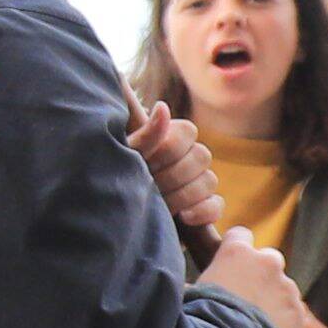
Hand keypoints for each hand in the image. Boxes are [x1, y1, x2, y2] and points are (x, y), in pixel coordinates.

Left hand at [118, 97, 223, 254]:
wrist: (110, 220)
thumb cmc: (113, 181)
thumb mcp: (125, 159)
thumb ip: (145, 136)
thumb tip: (162, 106)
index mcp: (168, 138)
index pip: (188, 132)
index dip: (169, 148)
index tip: (146, 163)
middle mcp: (186, 158)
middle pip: (202, 156)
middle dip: (173, 175)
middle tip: (149, 188)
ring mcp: (196, 184)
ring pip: (209, 180)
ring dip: (184, 194)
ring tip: (160, 206)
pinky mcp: (201, 210)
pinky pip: (216, 205)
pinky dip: (203, 211)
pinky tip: (183, 217)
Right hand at [200, 235, 317, 327]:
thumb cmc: (202, 320)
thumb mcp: (191, 293)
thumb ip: (198, 283)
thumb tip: (187, 287)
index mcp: (236, 253)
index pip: (240, 234)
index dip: (236, 247)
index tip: (232, 262)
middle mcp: (266, 263)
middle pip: (269, 258)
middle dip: (262, 273)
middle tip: (247, 296)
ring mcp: (286, 287)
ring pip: (284, 288)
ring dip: (274, 300)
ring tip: (257, 325)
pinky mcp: (299, 312)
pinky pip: (294, 315)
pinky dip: (285, 324)